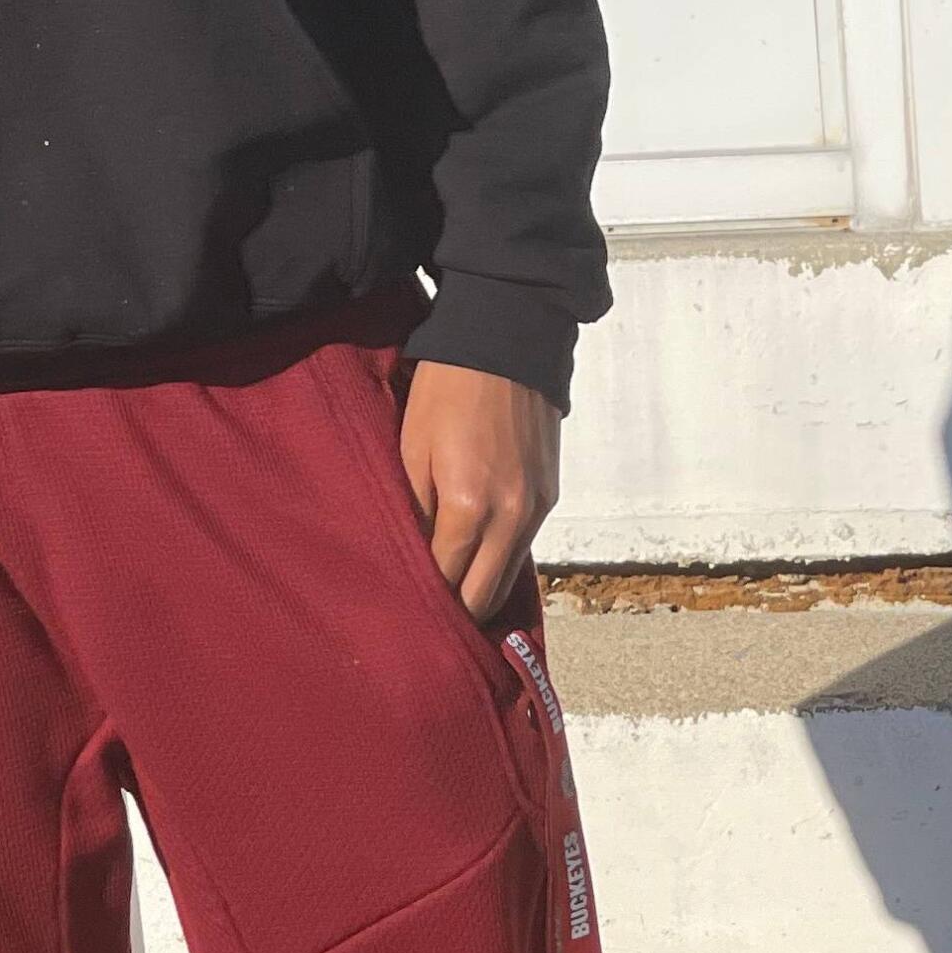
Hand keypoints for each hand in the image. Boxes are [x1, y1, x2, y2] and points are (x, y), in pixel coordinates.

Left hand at [398, 359, 560, 624]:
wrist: (508, 341)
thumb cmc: (447, 390)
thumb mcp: (411, 448)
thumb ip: (412, 511)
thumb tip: (410, 559)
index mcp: (469, 507)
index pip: (446, 583)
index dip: (423, 601)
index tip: (402, 607)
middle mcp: (511, 517)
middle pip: (483, 597)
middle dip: (454, 610)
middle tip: (424, 611)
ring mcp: (536, 509)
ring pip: (508, 578)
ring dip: (479, 587)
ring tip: (448, 587)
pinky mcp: (549, 496)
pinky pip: (522, 548)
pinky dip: (499, 560)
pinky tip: (476, 554)